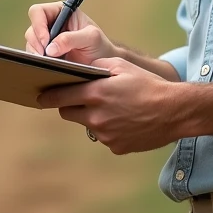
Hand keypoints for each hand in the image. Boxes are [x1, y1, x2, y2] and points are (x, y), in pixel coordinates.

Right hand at [25, 2, 116, 63]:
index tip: (46, 41)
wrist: (102, 64)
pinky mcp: (45, 54)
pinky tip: (49, 66)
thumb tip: (50, 48)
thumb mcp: (91, 38)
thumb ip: (72, 39)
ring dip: (36, 54)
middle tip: (46, 56)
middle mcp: (51, 24)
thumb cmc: (99, 45)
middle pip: (31, 29)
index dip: (38, 25)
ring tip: (50, 63)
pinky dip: (38, 62)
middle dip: (37, 44)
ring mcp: (47, 39)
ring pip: (30, 44)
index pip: (38, 11)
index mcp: (61, 12)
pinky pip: (33, 56)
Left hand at [37, 57, 180, 154]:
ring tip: (112, 107)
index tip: (39, 96)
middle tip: (78, 99)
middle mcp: (96, 116)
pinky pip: (103, 136)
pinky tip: (124, 120)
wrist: (173, 111)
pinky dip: (108, 129)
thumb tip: (80, 70)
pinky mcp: (114, 146)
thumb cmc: (147, 84)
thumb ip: (96, 66)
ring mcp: (105, 135)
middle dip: (69, 105)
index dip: (47, 96)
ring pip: (87, 124)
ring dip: (92, 116)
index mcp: (95, 93)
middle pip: (68, 113)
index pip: (60, 97)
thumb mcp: (121, 66)